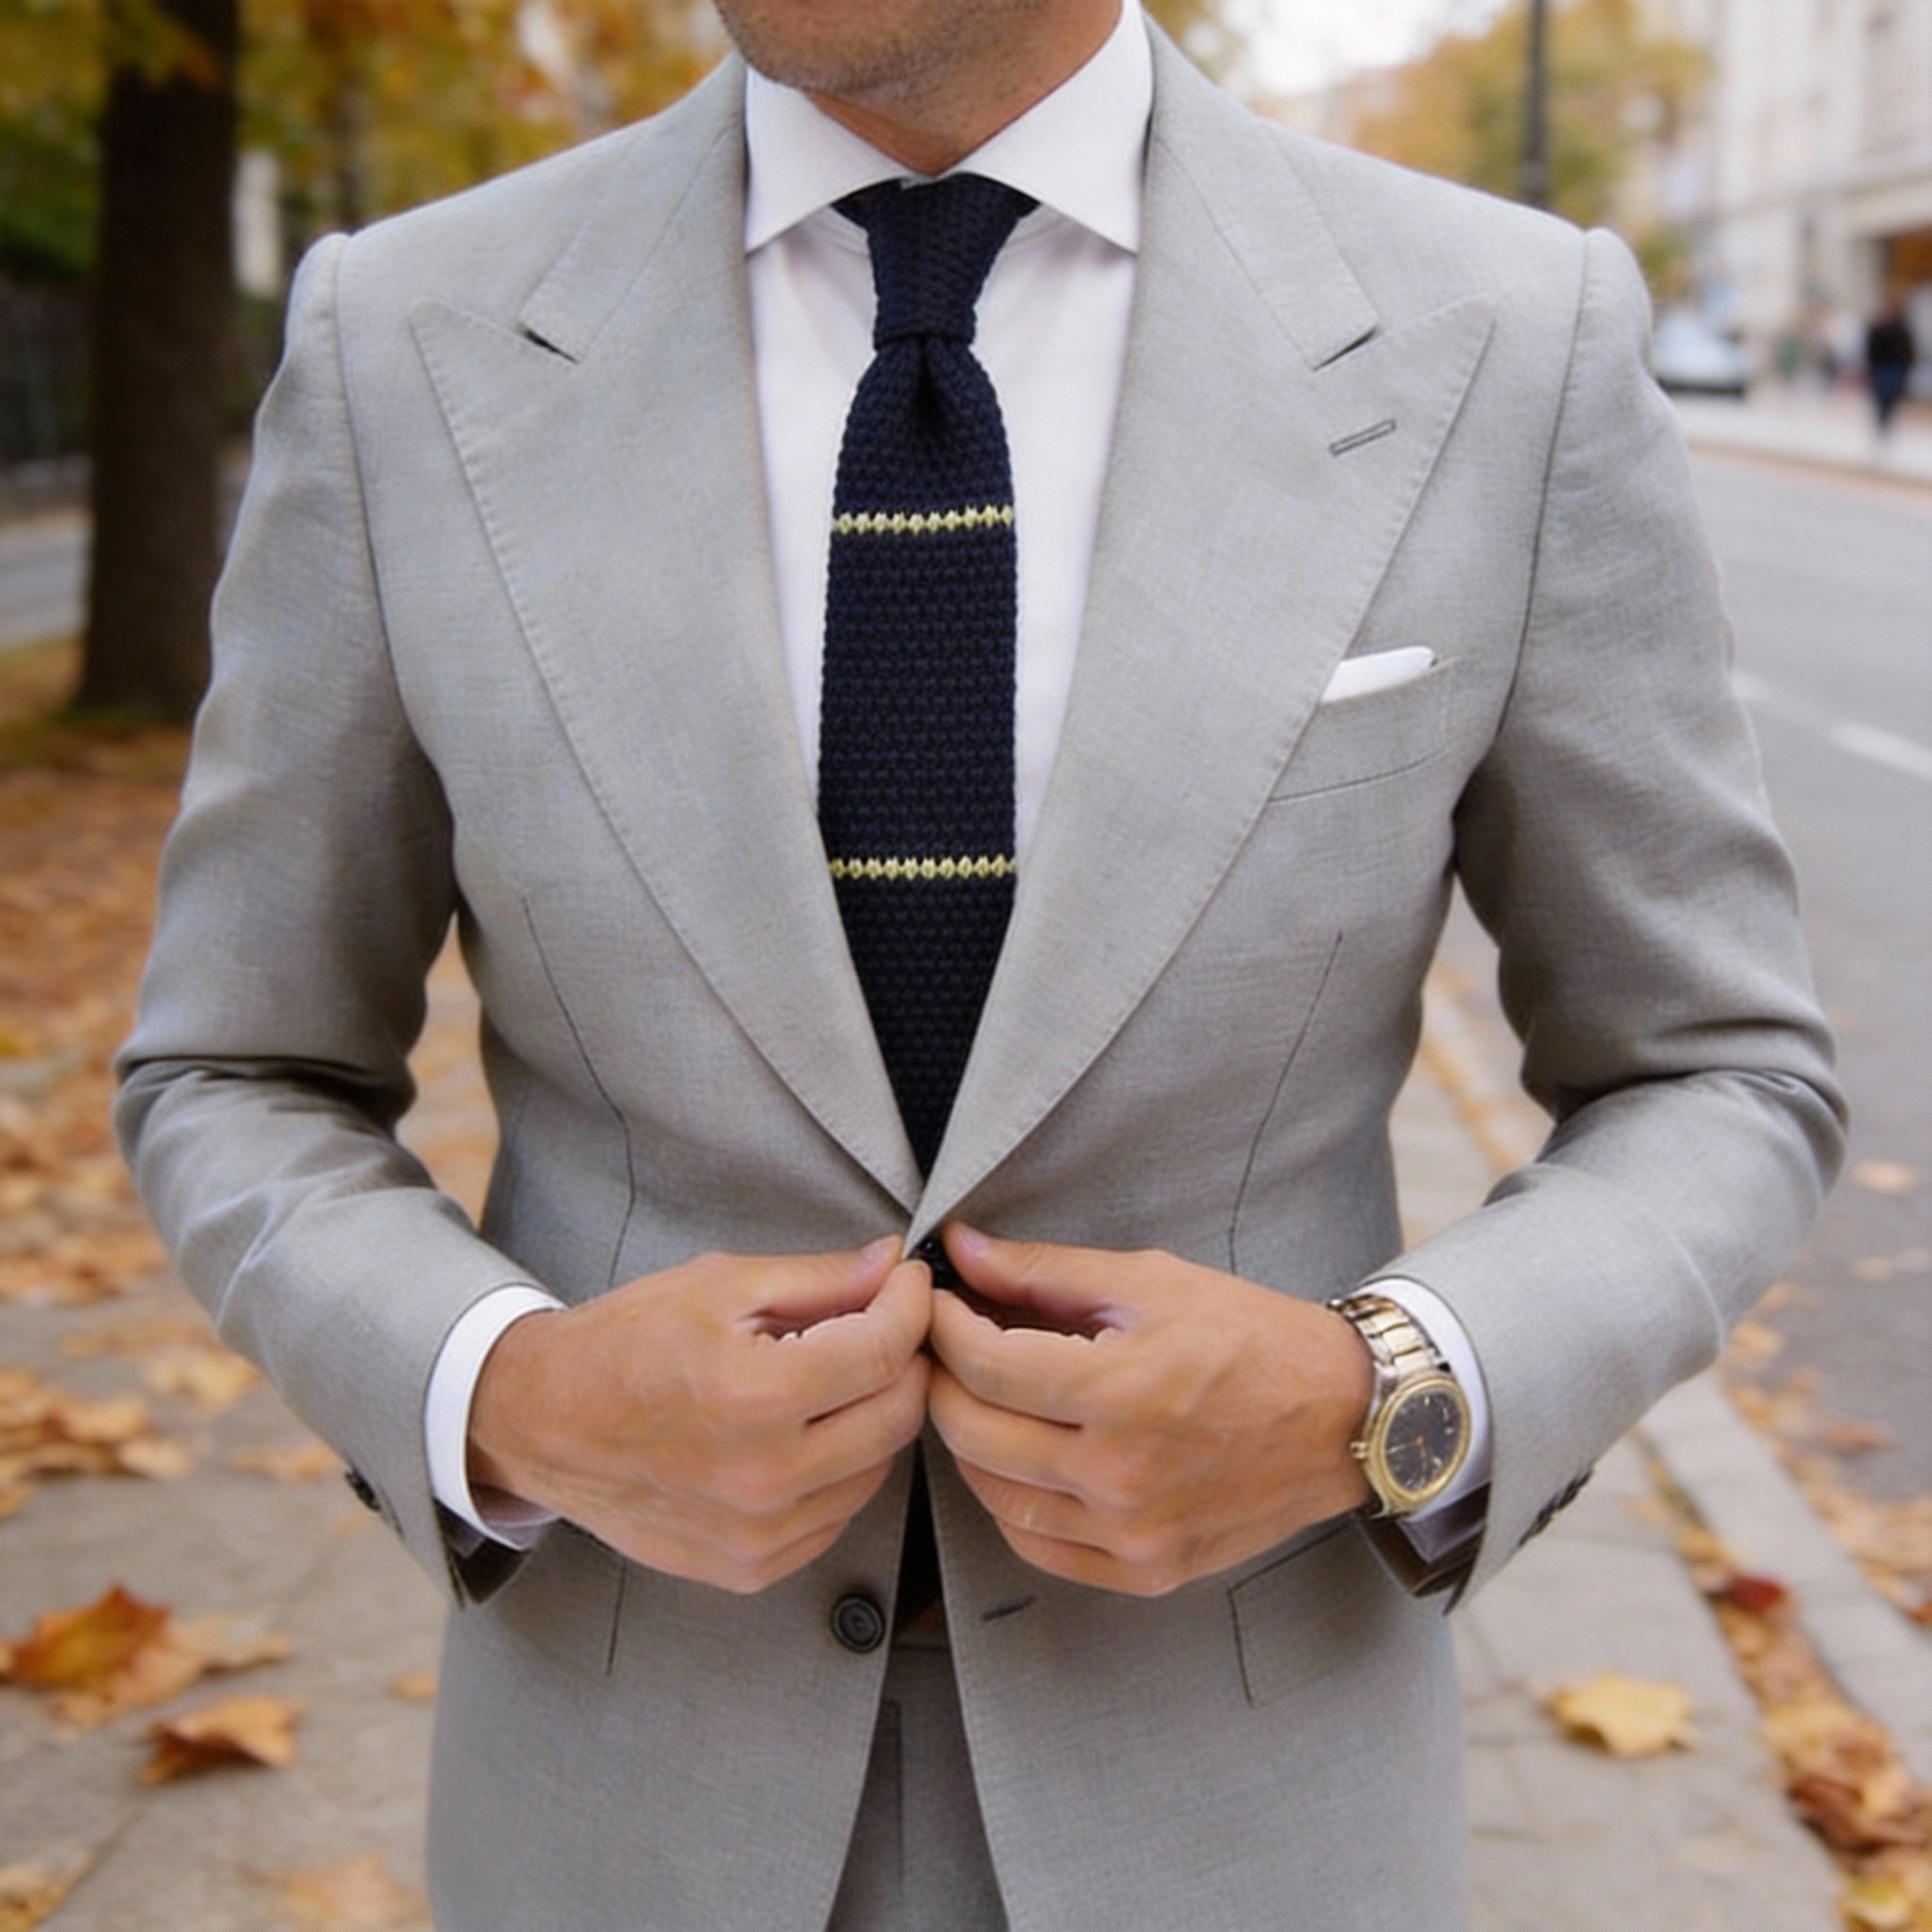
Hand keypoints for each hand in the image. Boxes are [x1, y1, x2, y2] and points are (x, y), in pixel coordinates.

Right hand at [468, 1239, 931, 1592]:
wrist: (544, 1421)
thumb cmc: (625, 1343)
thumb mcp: (721, 1284)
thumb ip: (820, 1279)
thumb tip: (891, 1264)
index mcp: (756, 1396)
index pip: (885, 1351)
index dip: (911, 1306)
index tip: (907, 1283)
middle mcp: (764, 1477)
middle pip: (897, 1415)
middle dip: (904, 1359)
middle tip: (882, 1324)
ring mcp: (759, 1534)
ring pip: (877, 1469)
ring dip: (874, 1416)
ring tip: (835, 1377)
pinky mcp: (751, 1568)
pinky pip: (837, 1515)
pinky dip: (840, 1469)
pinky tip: (805, 1432)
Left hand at [927, 1226, 1373, 1595]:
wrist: (1343, 1416)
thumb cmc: (1251, 1337)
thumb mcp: (1149, 1280)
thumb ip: (1044, 1271)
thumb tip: (961, 1250)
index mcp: (1119, 1390)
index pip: (982, 1364)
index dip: (943, 1326)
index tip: (938, 1302)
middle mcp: (1119, 1474)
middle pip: (972, 1434)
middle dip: (942, 1381)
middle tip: (946, 1348)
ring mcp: (1132, 1533)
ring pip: (994, 1496)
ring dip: (971, 1443)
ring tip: (983, 1398)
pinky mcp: (1147, 1571)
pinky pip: (1039, 1547)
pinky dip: (1012, 1503)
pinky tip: (1022, 1460)